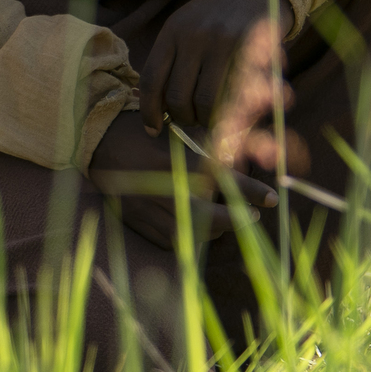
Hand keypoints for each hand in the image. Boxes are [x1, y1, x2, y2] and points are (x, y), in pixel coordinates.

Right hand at [83, 109, 274, 236]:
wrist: (98, 143)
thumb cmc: (143, 131)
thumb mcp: (177, 132)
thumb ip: (206, 148)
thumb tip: (239, 160)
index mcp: (177, 162)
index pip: (224, 181)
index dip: (252, 191)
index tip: (272, 198)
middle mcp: (165, 188)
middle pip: (212, 218)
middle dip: (236, 220)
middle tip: (251, 216)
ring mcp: (150, 208)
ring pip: (192, 232)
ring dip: (214, 230)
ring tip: (224, 220)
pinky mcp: (138, 221)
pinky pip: (169, 240)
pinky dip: (186, 237)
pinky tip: (194, 228)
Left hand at [138, 0, 287, 138]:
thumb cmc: (218, 14)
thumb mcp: (187, 27)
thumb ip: (174, 60)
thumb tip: (161, 108)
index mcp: (172, 31)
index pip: (152, 79)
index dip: (149, 111)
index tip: (153, 130)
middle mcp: (193, 36)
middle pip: (178, 97)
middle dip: (184, 120)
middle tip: (192, 124)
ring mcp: (222, 43)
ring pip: (206, 101)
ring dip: (208, 121)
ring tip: (213, 121)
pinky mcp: (250, 50)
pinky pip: (236, 95)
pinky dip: (234, 113)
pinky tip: (235, 116)